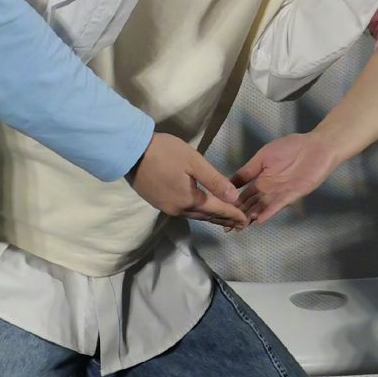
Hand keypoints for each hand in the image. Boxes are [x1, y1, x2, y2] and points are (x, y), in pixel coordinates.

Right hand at [128, 133, 247, 227]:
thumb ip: (214, 180)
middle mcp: (178, 209)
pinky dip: (197, 213)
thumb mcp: (193, 161)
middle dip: (224, 219)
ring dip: (211, 218)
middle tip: (240, 224)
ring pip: (195, 216)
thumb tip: (233, 197)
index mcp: (189, 200)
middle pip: (207, 217)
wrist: (130, 151)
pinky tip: (200, 210)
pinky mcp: (158, 202)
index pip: (217, 210)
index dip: (233, 214)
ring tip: (224, 220)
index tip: (247, 220)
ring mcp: (166, 207)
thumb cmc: (164, 152)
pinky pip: (184, 212)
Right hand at [234, 131, 338, 222]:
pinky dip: (269, 211)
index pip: (244, 195)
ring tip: (240, 225)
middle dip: (239, 215)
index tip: (218, 213)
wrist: (317, 145)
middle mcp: (269, 190)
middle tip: (226, 227)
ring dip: (252, 216)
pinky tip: (259, 219)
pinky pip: (279, 204)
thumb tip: (229, 181)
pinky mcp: (294, 194)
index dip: (232, 204)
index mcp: (260, 180)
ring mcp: (281, 193)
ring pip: (263, 207)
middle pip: (251, 204)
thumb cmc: (291, 147)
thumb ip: (248, 170)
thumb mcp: (263, 157)